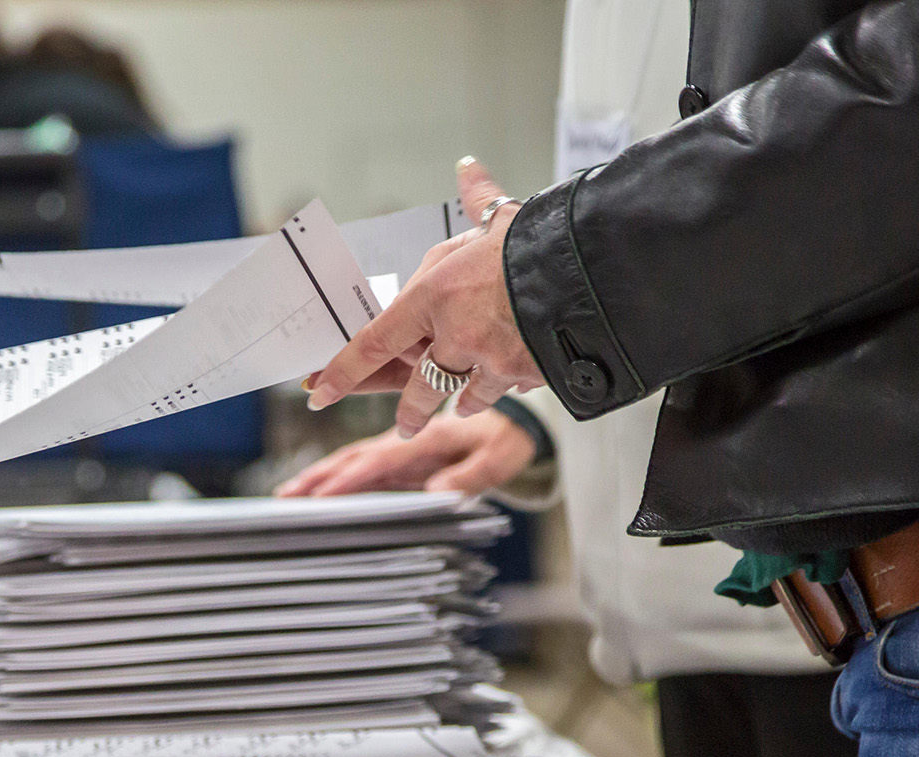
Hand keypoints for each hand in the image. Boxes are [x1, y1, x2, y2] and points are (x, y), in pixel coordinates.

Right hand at [275, 409, 537, 497]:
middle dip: (318, 476)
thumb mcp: (499, 456)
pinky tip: (314, 486)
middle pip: (353, 456)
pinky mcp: (397, 453)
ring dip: (317, 473)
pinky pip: (359, 461)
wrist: (513, 416)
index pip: (379, 460)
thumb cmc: (507, 435)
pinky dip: (333, 472)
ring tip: (286, 493)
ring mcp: (397, 445)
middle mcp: (404, 438)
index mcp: (425, 436)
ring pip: (350, 457)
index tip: (323, 496)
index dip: (350, 478)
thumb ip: (471, 474)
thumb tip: (439, 493)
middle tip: (286, 495)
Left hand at [303, 159, 543, 437]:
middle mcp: (453, 332)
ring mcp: (487, 360)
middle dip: (408, 412)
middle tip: (405, 425)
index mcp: (434, 293)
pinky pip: (504, 392)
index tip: (319, 391)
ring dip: (461, 401)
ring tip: (460, 404)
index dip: (342, 371)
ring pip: (460, 397)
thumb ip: (476, 203)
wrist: (599, 267)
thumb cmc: (545, 240)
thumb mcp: (501, 219)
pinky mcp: (522, 378)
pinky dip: (505, 389)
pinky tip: (509, 384)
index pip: (374, 340)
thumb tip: (468, 168)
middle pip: (417, 387)